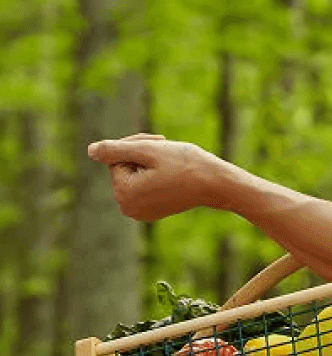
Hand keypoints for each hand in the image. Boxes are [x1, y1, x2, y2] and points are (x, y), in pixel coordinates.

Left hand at [86, 134, 238, 220]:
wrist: (216, 184)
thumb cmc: (186, 165)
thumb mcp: (148, 151)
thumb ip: (115, 150)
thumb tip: (90, 151)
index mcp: (124, 193)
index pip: (116, 159)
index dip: (135, 146)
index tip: (159, 142)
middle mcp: (128, 208)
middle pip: (123, 169)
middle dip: (140, 156)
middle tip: (166, 147)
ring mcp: (140, 213)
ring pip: (133, 177)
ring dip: (148, 165)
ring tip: (171, 163)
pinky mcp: (152, 212)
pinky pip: (143, 188)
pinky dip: (155, 177)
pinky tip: (174, 176)